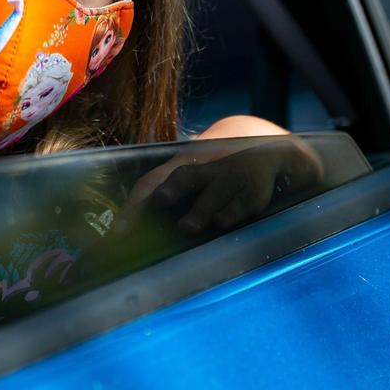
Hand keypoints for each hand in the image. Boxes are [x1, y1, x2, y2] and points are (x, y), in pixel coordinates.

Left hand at [120, 117, 322, 234]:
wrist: (269, 155)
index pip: (154, 183)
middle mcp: (207, 170)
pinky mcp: (253, 192)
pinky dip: (230, 213)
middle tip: (152, 210)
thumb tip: (133, 234)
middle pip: (184, 177)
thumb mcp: (197, 181)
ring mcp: (231, 179)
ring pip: (214, 192)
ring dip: (200, 210)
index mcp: (185, 168)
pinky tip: (221, 224)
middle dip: (168, 192)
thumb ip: (170, 202)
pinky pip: (241, 204)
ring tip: (187, 226)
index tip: (119, 231)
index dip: (136, 205)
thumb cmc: (220, 177)